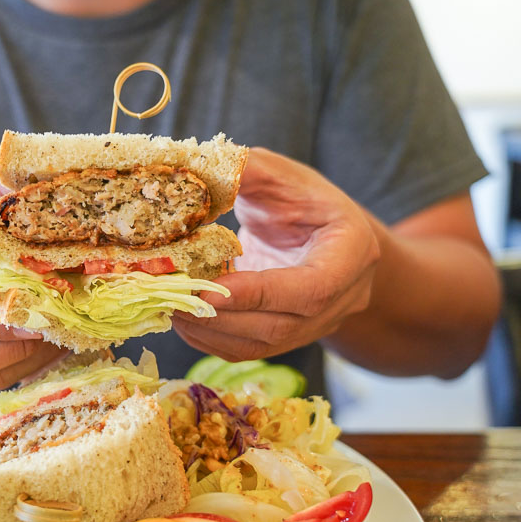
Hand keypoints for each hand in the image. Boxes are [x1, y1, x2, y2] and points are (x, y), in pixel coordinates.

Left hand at [173, 148, 380, 360]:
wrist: (321, 231)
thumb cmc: (303, 198)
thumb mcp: (280, 174)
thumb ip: (247, 172)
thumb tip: (195, 171)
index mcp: (352, 254)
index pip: (312, 289)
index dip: (260, 294)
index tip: (210, 290)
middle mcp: (342, 299)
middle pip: (282, 326)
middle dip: (222, 316)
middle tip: (172, 297)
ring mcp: (316, 325)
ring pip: (261, 344)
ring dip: (209, 330)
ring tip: (168, 306)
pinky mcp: (287, 336)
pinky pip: (247, 349)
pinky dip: (209, 337)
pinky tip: (181, 316)